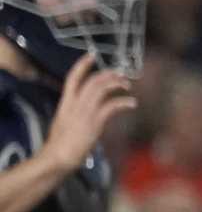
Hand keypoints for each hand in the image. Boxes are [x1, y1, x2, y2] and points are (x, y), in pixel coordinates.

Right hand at [44, 56, 136, 170]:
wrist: (58, 155)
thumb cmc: (61, 144)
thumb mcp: (63, 122)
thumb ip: (74, 114)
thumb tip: (85, 113)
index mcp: (65, 103)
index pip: (72, 78)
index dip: (82, 65)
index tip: (92, 56)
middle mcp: (74, 104)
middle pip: (92, 81)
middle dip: (107, 74)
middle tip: (120, 74)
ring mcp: (84, 112)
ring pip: (101, 89)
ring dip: (117, 84)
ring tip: (127, 85)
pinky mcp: (94, 122)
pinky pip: (111, 106)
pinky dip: (124, 102)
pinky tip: (132, 103)